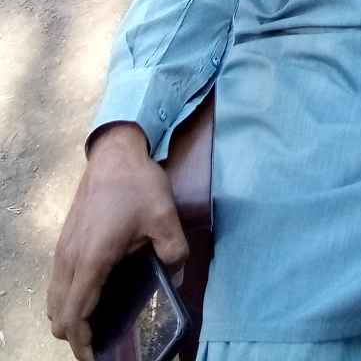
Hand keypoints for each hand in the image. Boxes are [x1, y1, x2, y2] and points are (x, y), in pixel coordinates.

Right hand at [47, 123, 188, 360]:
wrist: (114, 151)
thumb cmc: (137, 184)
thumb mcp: (165, 216)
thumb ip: (173, 252)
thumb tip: (176, 278)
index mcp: (92, 260)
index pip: (75, 316)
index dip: (83, 344)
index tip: (98, 357)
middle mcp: (69, 260)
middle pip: (58, 315)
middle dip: (76, 335)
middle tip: (103, 341)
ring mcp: (63, 249)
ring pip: (53, 298)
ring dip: (69, 316)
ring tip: (98, 321)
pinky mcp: (65, 240)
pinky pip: (57, 282)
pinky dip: (67, 297)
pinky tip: (93, 291)